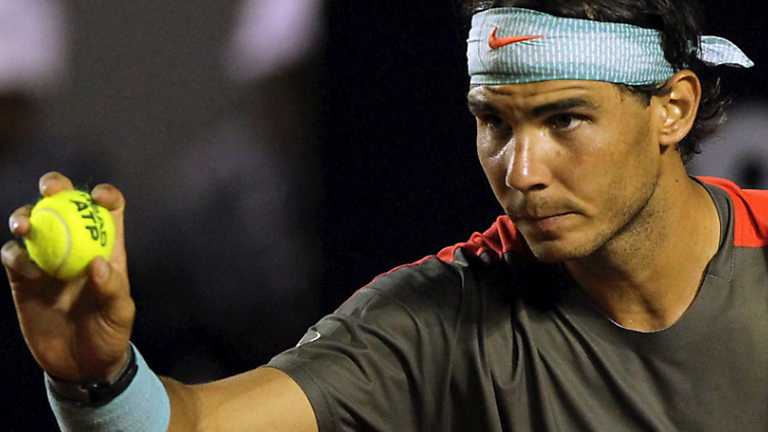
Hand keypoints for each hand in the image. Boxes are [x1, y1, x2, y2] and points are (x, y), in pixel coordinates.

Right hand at [2, 172, 133, 382]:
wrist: (80, 364)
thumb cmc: (110, 334)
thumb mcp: (120, 314)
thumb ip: (113, 289)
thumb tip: (97, 264)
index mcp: (106, 247)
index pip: (108, 210)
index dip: (104, 195)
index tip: (97, 198)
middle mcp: (75, 245)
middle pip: (63, 204)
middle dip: (55, 186)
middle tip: (50, 189)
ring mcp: (46, 259)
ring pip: (31, 223)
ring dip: (24, 216)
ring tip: (25, 225)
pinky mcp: (22, 279)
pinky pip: (12, 257)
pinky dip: (15, 255)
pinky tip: (25, 267)